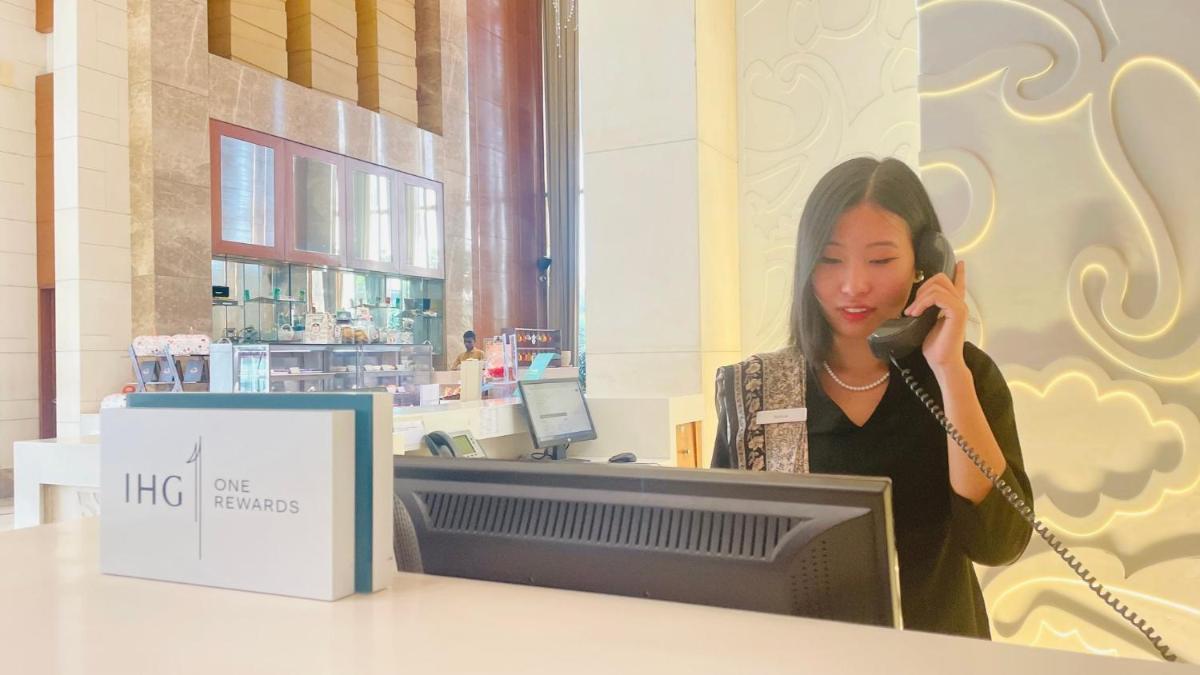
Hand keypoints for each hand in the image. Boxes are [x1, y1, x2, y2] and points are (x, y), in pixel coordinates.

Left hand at [904, 260, 967, 375]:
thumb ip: (926, 310)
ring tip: (912, 312)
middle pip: (940, 278)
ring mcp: (959, 307)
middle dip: (922, 287)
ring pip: (937, 286)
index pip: (958, 284)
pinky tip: (916, 313)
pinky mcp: (957, 312)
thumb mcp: (925, 323)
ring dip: (919, 298)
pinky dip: (923, 302)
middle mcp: (958, 304)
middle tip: (913, 306)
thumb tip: (913, 304)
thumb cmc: (934, 347)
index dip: (959, 273)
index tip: (960, 263)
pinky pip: (938, 296)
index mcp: (953, 306)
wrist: (942, 362)